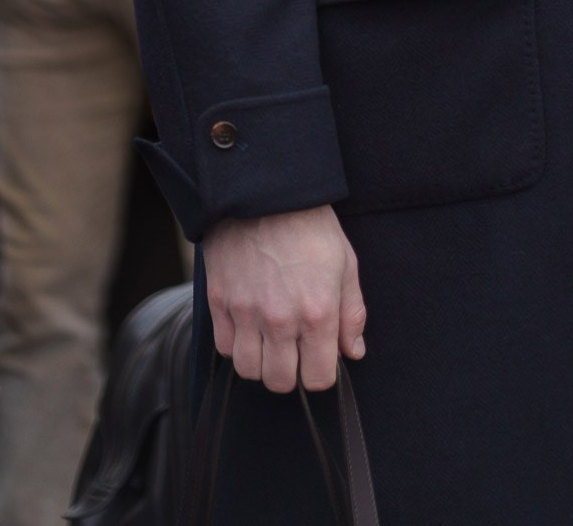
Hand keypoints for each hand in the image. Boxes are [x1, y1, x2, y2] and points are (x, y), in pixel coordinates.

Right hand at [203, 205, 365, 393]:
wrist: (266, 190)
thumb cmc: (311, 225)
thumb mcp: (345, 263)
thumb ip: (352, 314)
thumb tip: (353, 352)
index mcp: (318, 312)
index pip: (318, 379)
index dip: (320, 372)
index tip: (318, 357)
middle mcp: (281, 320)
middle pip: (280, 382)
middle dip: (290, 372)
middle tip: (293, 349)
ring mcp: (246, 312)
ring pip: (249, 370)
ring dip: (260, 361)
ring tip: (269, 339)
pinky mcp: (220, 301)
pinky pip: (224, 348)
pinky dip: (236, 344)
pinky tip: (248, 325)